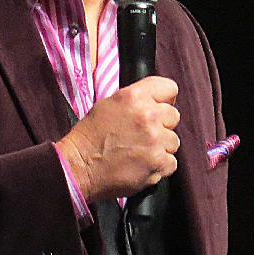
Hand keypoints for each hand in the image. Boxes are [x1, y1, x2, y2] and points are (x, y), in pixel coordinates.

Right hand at [54, 76, 179, 202]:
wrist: (79, 166)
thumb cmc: (90, 136)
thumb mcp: (109, 104)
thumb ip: (136, 99)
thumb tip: (156, 101)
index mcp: (135, 97)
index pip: (169, 88)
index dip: (165, 99)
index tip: (159, 107)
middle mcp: (148, 116)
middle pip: (174, 116)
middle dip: (162, 125)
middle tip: (143, 134)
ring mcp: (155, 140)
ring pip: (173, 141)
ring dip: (161, 147)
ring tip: (140, 151)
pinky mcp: (158, 163)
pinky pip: (171, 162)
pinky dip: (159, 166)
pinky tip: (142, 164)